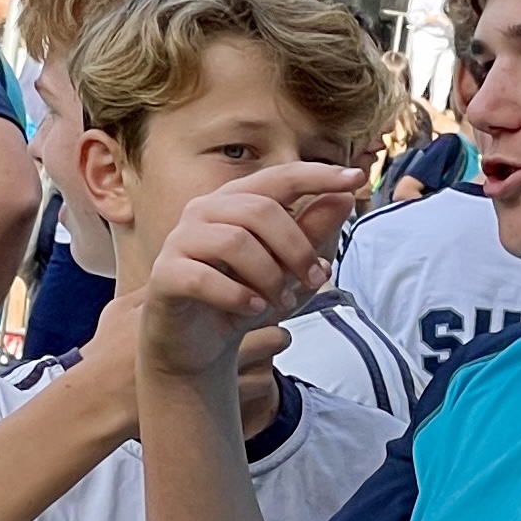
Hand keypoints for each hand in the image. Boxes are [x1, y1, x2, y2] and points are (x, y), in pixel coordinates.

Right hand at [138, 163, 359, 381]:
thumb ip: (310, 233)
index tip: (355, 178)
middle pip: (260, 211)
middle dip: (297, 248)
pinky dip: (237, 296)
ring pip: (235, 242)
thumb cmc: (242, 297)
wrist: (198, 345)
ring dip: (270, 277)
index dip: (317, 175)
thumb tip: (344, 199)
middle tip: (317, 280)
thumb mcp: (286, 267)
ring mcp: (180, 240)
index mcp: (234, 201)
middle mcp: (204, 211)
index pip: (278, 178)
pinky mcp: (165, 274)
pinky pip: (204, 277)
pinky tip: (254, 310)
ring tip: (283, 302)